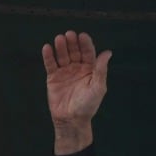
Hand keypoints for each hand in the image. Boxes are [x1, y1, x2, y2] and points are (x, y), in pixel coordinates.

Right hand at [41, 31, 110, 154]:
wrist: (71, 120)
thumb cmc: (88, 105)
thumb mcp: (98, 87)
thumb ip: (101, 70)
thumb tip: (108, 52)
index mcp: (90, 69)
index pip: (88, 53)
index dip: (85, 44)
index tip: (82, 36)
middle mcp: (77, 68)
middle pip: (74, 51)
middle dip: (72, 43)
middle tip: (69, 35)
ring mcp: (64, 72)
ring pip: (62, 56)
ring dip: (61, 47)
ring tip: (59, 39)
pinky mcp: (53, 78)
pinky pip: (51, 65)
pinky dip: (48, 56)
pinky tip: (47, 48)